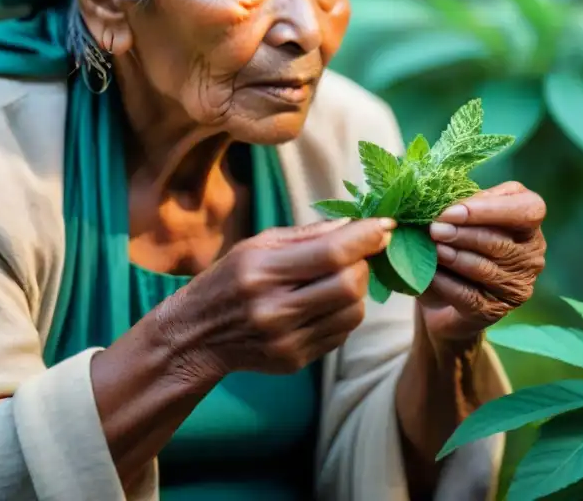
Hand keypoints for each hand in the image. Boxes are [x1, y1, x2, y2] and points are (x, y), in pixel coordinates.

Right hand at [157, 217, 393, 378]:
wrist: (196, 335)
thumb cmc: (229, 279)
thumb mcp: (256, 245)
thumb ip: (307, 235)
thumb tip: (355, 223)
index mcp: (262, 272)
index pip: (331, 254)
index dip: (366, 237)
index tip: (385, 225)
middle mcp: (274, 309)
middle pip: (348, 285)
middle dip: (363, 264)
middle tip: (359, 253)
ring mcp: (286, 340)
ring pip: (353, 312)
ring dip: (357, 290)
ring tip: (340, 279)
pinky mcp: (295, 360)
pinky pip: (341, 333)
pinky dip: (345, 313)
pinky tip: (327, 302)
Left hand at [420, 181, 545, 346]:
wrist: (443, 298)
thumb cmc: (455, 244)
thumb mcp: (460, 217)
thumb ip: (460, 204)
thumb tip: (439, 199)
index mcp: (527, 222)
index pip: (527, 210)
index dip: (490, 210)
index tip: (451, 211)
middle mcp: (531, 254)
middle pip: (500, 242)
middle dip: (463, 234)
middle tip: (434, 229)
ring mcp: (517, 285)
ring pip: (485, 269)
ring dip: (454, 257)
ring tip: (432, 249)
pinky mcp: (496, 310)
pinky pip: (468, 294)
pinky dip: (445, 282)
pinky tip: (429, 274)